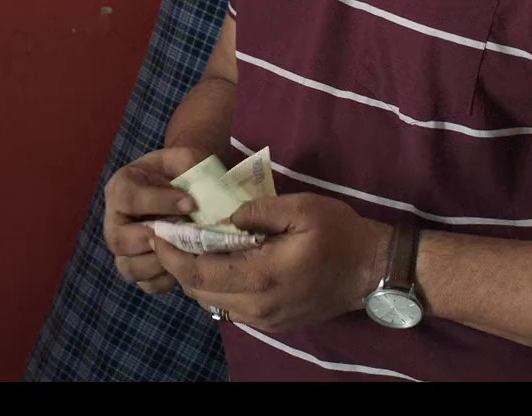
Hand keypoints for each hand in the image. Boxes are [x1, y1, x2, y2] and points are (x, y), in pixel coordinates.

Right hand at [103, 145, 208, 294]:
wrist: (184, 191)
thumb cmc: (180, 173)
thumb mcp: (184, 159)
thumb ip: (189, 164)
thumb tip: (197, 191)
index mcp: (121, 188)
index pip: (128, 198)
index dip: (159, 202)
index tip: (190, 204)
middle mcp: (114, 220)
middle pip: (119, 239)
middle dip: (154, 239)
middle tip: (184, 233)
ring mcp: (124, 249)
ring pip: (128, 267)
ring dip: (159, 263)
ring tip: (185, 251)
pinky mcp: (138, 268)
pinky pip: (145, 284)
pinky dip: (165, 280)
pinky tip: (184, 266)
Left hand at [151, 192, 390, 332]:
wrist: (373, 271)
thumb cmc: (340, 234)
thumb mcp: (301, 208)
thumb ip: (258, 210)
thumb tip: (225, 215)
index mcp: (262, 276)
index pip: (198, 273)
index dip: (172, 255)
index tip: (158, 233)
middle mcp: (258, 306)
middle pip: (199, 291)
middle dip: (179, 264)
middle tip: (171, 236)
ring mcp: (265, 319)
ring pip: (212, 303)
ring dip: (196, 277)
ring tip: (193, 247)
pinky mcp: (273, 323)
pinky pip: (231, 308)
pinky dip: (217, 287)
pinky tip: (221, 263)